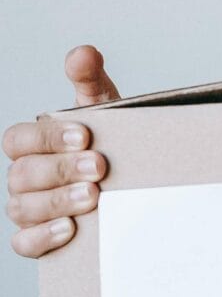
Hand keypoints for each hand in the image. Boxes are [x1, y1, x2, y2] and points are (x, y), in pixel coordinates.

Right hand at [5, 45, 121, 258]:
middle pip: (22, 174)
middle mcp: (23, 177)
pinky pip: (24, 243)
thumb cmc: (107, 146)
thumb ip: (90, 80)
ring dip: (56, 202)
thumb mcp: (103, 111)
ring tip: (93, 197)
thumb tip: (83, 54)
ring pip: (21, 208)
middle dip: (60, 170)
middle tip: (99, 168)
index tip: (85, 135)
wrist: (129, 187)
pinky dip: (43, 237)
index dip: (47, 138)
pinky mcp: (35, 240)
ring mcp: (25, 210)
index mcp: (31, 145)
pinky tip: (71, 229)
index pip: (18, 140)